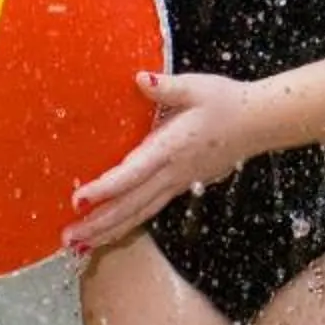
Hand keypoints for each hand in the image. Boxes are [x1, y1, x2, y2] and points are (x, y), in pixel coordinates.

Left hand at [62, 71, 261, 255]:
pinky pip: (147, 211)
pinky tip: (107, 234)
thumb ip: (167, 87)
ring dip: (108, 231)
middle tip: (67, 237)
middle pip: (131, 204)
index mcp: (171, 147)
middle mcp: (172, 172)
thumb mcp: (196, 87)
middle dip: (98, 222)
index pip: (133, 172)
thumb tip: (141, 79)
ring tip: (78, 245)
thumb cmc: (224, 102)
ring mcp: (177, 183)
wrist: (257, 123)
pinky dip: (125, 225)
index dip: (106, 188)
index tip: (79, 199)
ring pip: (138, 214)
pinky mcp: (179, 186)